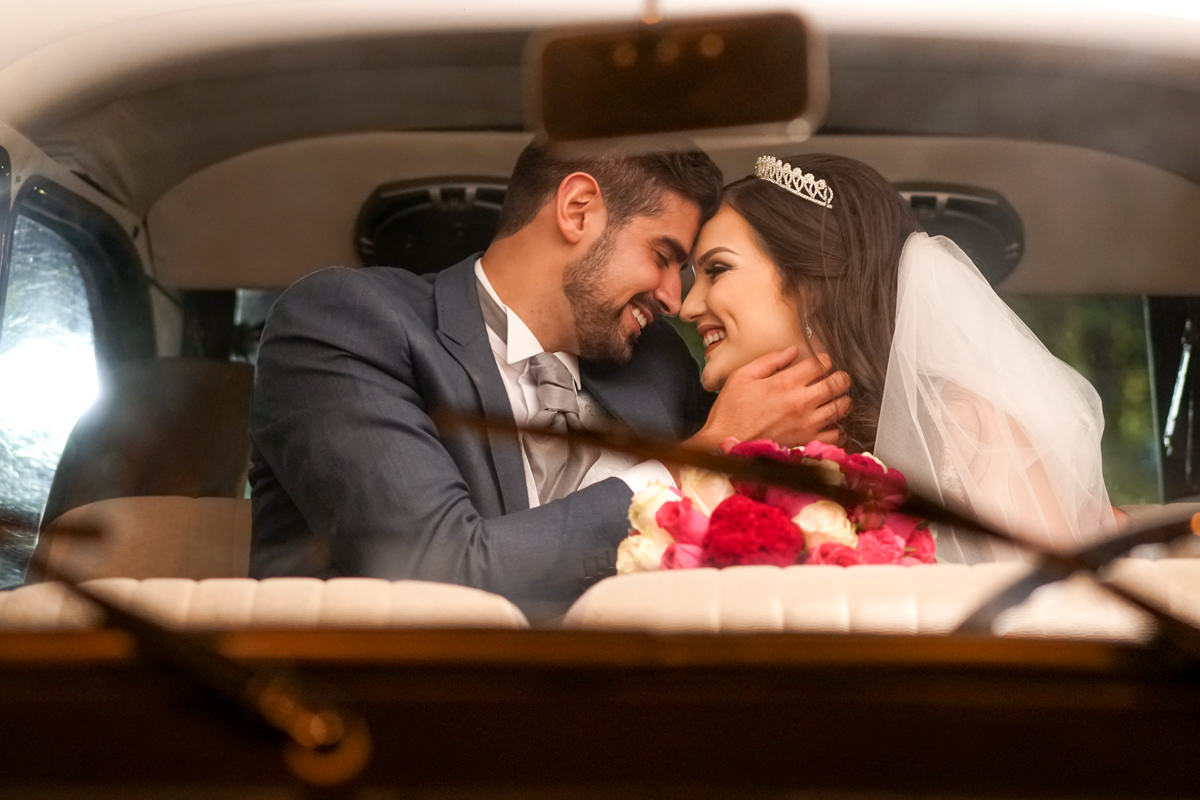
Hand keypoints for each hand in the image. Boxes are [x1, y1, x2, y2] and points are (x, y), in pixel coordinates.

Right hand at [686, 346, 850, 451]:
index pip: (819, 364)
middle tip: (838, 377)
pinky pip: (834, 435)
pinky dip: (837, 428)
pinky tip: (830, 423)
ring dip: (842, 399)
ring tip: (837, 397)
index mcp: (784, 383)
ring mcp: (805, 424)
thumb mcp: (742, 376)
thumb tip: (792, 351)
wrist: (724, 444)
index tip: (821, 362)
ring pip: (840, 408)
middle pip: (836, 384)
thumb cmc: (730, 411)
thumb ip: (769, 360)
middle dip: (840, 377)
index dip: (824, 359)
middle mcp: (799, 402)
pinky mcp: (806, 442)